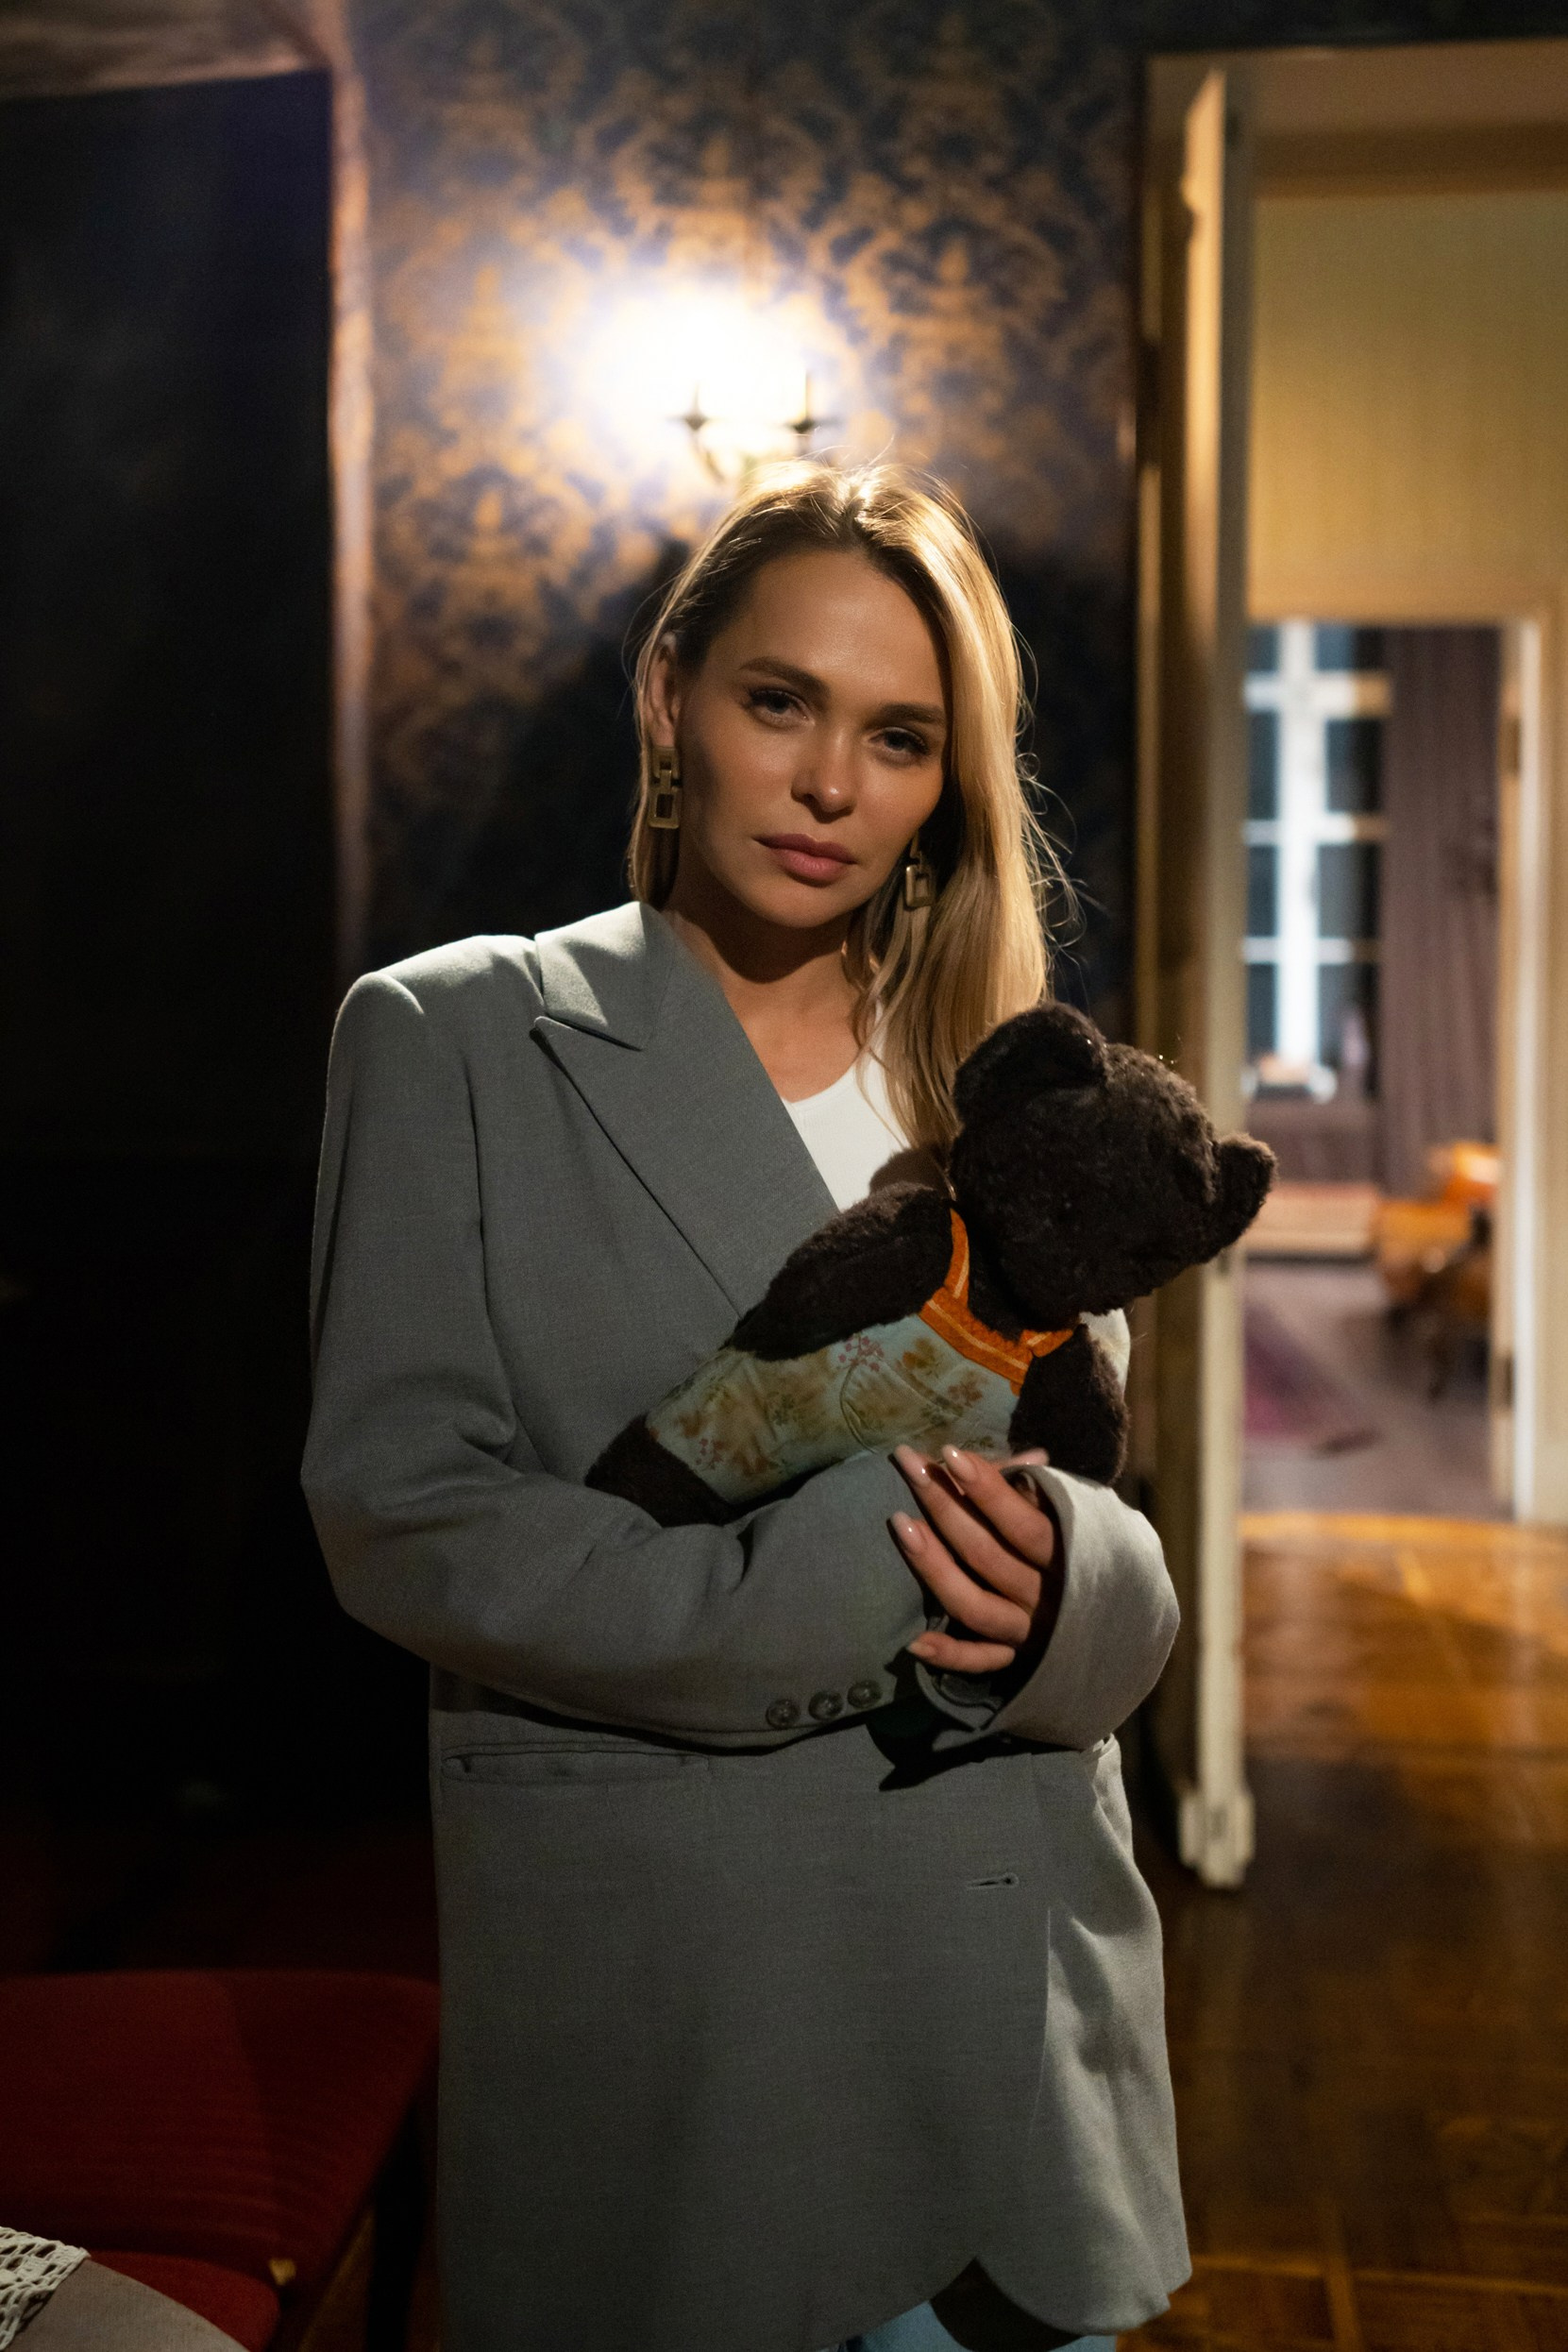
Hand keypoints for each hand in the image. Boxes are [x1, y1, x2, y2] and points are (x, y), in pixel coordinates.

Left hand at [889, 1444, 1063, 1675]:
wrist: (1119, 1629)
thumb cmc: (1081, 1554)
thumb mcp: (1072, 1520)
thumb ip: (1044, 1493)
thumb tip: (1031, 1455)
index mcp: (1068, 1557)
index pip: (1023, 1523)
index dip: (987, 1488)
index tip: (949, 1454)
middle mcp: (1046, 1597)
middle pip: (987, 1554)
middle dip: (944, 1505)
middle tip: (907, 1465)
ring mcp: (1027, 1631)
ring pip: (974, 1605)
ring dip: (934, 1568)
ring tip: (899, 1523)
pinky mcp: (1013, 1661)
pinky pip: (978, 1662)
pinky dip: (949, 1656)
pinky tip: (913, 1641)